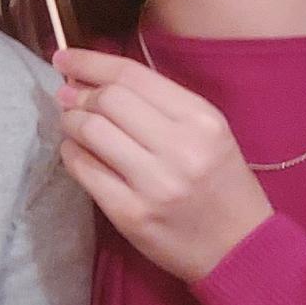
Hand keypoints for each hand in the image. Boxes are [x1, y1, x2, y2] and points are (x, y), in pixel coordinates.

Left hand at [52, 48, 273, 282]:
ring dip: (70, 122)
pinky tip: (77, 152)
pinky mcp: (130, 213)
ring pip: (89, 131)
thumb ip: (158, 104)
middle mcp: (180, 148)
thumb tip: (90, 79)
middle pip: (106, 100)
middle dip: (78, 94)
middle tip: (68, 97)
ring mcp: (154, 183)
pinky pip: (83, 169)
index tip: (64, 56)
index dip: (90, 61)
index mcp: (202, 120)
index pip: (132, 76)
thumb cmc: (221, 184)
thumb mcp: (208, 133)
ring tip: (72, 123)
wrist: (241, 248)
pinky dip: (71, 154)